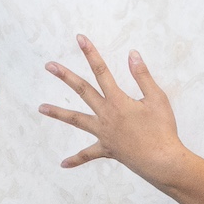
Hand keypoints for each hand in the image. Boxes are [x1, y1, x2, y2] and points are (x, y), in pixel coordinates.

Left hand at [40, 36, 192, 181]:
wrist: (162, 161)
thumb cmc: (162, 129)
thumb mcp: (157, 98)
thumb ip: (142, 76)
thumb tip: (132, 54)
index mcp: (118, 101)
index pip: (101, 71)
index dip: (91, 53)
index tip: (80, 39)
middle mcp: (106, 115)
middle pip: (82, 91)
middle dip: (65, 76)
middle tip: (49, 65)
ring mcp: (104, 133)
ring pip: (76, 120)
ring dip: (58, 113)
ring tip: (41, 108)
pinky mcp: (107, 149)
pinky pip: (88, 155)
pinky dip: (76, 159)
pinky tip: (63, 163)